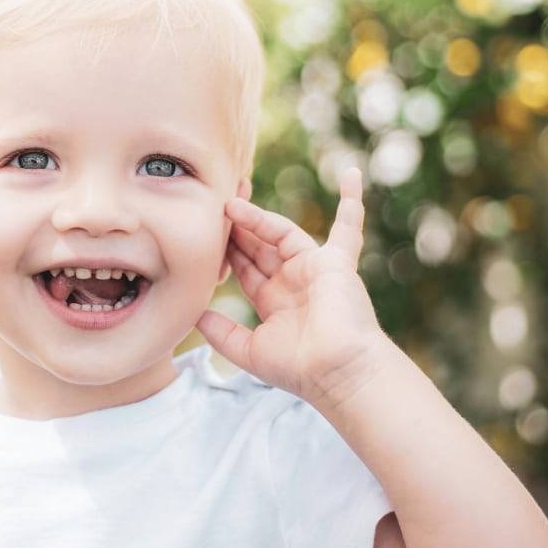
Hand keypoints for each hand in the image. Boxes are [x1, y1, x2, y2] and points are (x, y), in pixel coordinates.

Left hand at [196, 167, 389, 408]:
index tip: (202, 233)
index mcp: (274, 301)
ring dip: (256, 217)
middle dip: (236, 227)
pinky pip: (348, 227)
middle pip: (258, 245)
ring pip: (281, 232)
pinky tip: (351, 174)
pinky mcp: (335, 262)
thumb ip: (221, 332)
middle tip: (213, 204)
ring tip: (231, 200)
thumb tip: (194, 314)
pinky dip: (352, 201)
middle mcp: (293, 282)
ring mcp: (314, 269)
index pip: (244, 268)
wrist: (337, 373)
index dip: (224, 251)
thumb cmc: (298, 369)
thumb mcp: (248, 351)